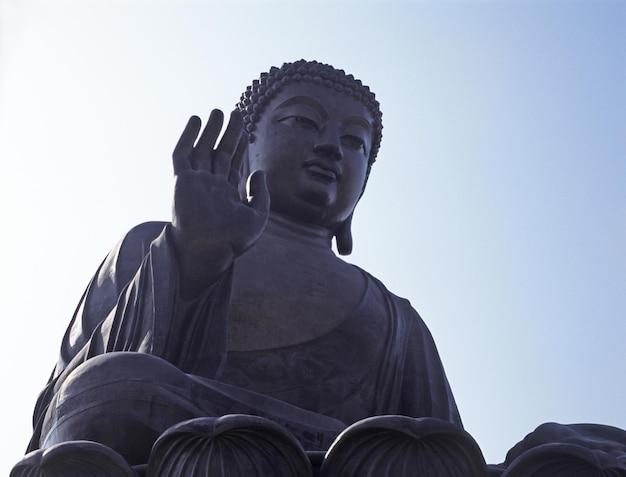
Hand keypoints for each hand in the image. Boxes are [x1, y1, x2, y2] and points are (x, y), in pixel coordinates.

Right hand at [171, 110, 269, 296]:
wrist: (209, 250)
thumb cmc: (233, 240)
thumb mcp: (258, 216)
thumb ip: (262, 194)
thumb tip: (259, 171)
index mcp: (226, 194)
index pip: (232, 163)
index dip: (239, 145)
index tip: (245, 129)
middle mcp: (210, 185)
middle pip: (219, 152)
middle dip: (227, 133)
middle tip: (236, 113)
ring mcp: (195, 182)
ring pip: (202, 149)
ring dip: (210, 130)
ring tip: (218, 111)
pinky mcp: (181, 181)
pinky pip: (182, 154)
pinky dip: (188, 136)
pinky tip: (195, 120)